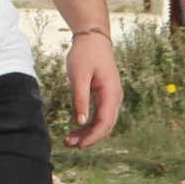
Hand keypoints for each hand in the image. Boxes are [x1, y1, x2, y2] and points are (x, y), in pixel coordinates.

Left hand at [64, 29, 121, 148]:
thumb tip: (80, 121)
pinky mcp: (105, 95)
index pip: (105, 122)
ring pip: (102, 121)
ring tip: (69, 139)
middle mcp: (115, 97)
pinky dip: (89, 123)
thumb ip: (80, 98)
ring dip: (88, 132)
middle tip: (69, 144)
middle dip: (89, 137)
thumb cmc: (85, 54)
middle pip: (105, 125)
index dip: (93, 136)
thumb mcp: (79, 75)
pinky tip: (77, 127)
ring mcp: (111, 96)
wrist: (93, 38)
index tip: (80, 145)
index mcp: (111, 93)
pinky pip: (100, 114)